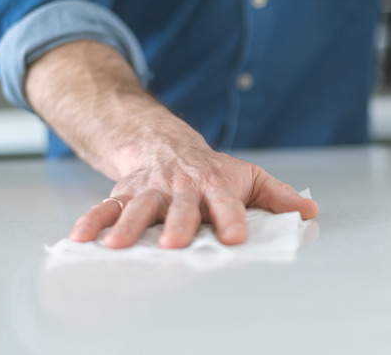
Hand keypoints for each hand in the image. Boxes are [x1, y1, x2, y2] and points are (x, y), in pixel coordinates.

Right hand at [68, 140, 318, 248]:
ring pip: (138, 206)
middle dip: (176, 224)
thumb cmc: (212, 170)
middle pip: (180, 207)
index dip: (231, 218)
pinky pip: (105, 206)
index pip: (226, 203)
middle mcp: (181, 187)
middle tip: (172, 243)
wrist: (167, 145)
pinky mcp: (124, 192)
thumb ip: (278, 195)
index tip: (236, 237)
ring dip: (127, 225)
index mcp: (214, 185)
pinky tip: (79, 238)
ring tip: (117, 246)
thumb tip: (311, 210)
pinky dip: (92, 221)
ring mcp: (150, 189)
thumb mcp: (248, 176)